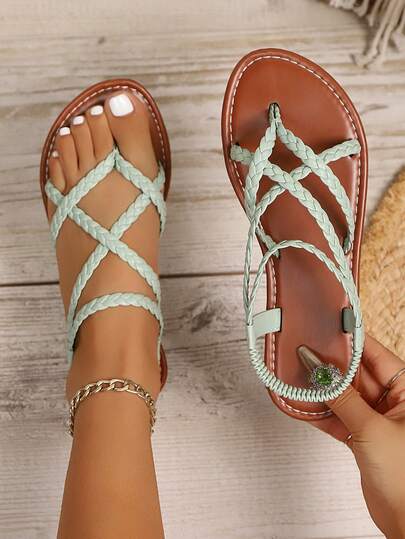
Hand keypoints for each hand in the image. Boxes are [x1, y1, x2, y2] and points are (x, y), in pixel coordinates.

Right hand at [300, 336, 404, 538]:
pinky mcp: (363, 437)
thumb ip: (342, 398)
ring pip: (345, 395)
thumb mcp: (372, 429)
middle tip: (304, 353)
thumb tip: (319, 370)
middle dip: (331, 366)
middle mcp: (394, 402)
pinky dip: (322, 412)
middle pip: (357, 374)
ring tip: (298, 376)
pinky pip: (339, 417)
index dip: (351, 342)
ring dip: (323, 390)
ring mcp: (377, 419)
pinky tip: (303, 404)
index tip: (327, 330)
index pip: (376, 355)